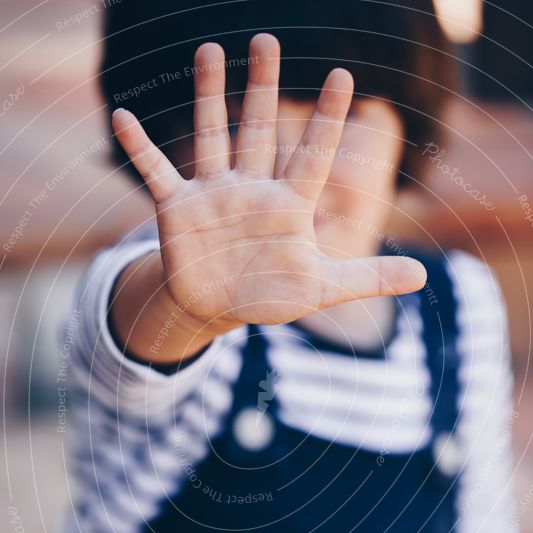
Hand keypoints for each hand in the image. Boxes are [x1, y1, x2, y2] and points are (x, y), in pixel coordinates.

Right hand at [111, 34, 425, 362]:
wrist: (221, 307)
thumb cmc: (272, 293)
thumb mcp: (323, 287)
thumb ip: (369, 276)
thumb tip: (424, 274)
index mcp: (289, 204)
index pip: (313, 154)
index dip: (328, 119)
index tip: (343, 76)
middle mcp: (252, 189)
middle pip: (260, 130)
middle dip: (265, 87)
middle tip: (268, 40)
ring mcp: (213, 195)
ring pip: (212, 137)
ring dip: (209, 97)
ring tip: (210, 50)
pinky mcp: (178, 210)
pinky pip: (155, 172)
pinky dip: (140, 148)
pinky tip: (123, 116)